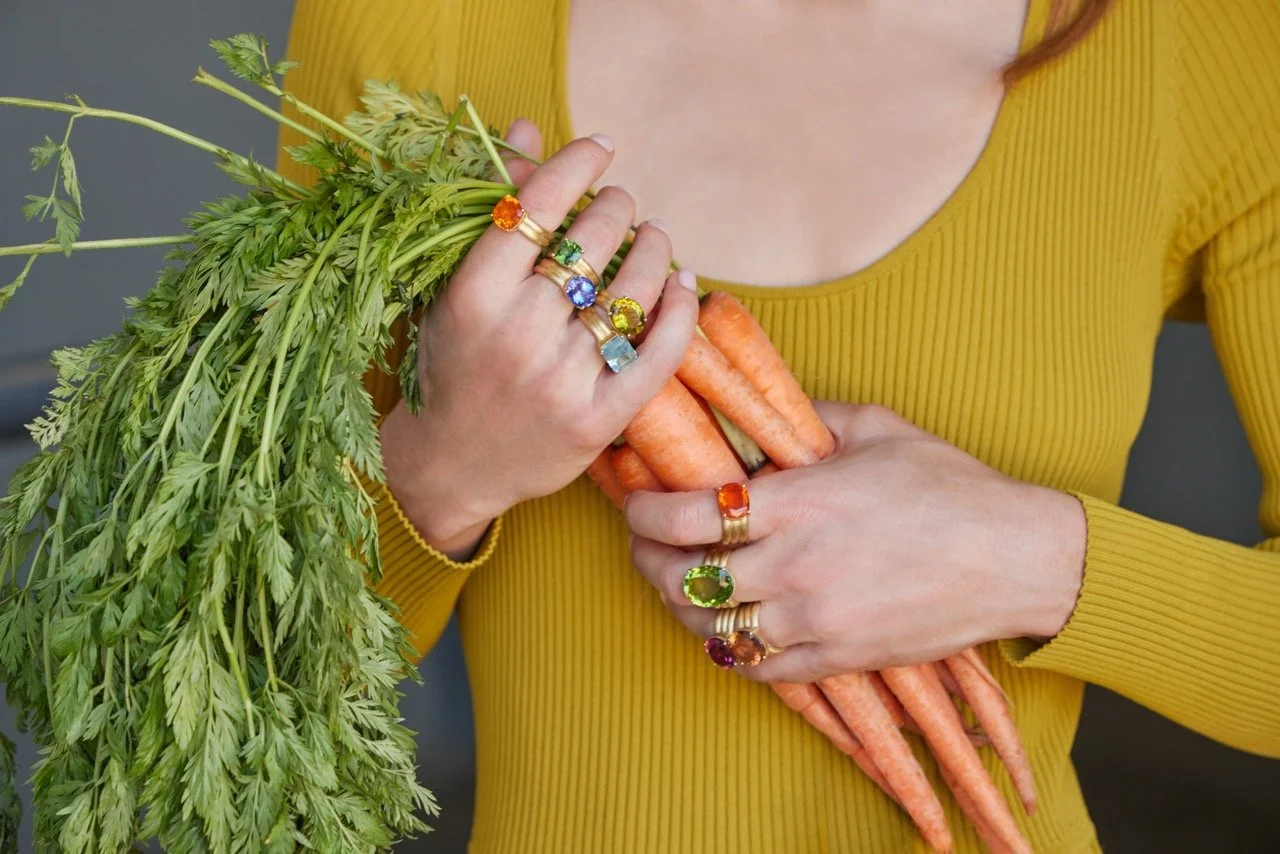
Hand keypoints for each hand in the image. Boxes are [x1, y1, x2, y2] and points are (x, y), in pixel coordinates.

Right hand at [381, 120, 698, 558]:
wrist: (450, 466)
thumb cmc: (451, 364)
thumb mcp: (452, 287)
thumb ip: (491, 209)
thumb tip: (530, 129)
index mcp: (474, 294)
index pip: (541, 205)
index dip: (578, 163)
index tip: (600, 145)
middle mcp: (519, 333)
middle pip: (593, 241)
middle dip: (617, 206)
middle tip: (622, 203)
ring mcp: (562, 379)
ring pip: (633, 290)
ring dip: (654, 248)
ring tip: (655, 235)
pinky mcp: (597, 418)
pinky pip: (658, 352)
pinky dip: (680, 311)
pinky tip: (683, 283)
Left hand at [624, 401, 1086, 682]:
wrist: (1015, 558)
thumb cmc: (949, 485)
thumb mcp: (874, 428)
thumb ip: (805, 418)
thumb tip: (756, 411)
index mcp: (799, 503)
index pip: (689, 515)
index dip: (646, 511)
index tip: (638, 502)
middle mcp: (795, 566)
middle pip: (684, 579)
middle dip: (648, 560)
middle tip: (643, 544)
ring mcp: (814, 620)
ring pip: (711, 630)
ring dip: (681, 608)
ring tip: (675, 585)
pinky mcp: (836, 658)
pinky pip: (757, 668)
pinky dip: (728, 648)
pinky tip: (725, 626)